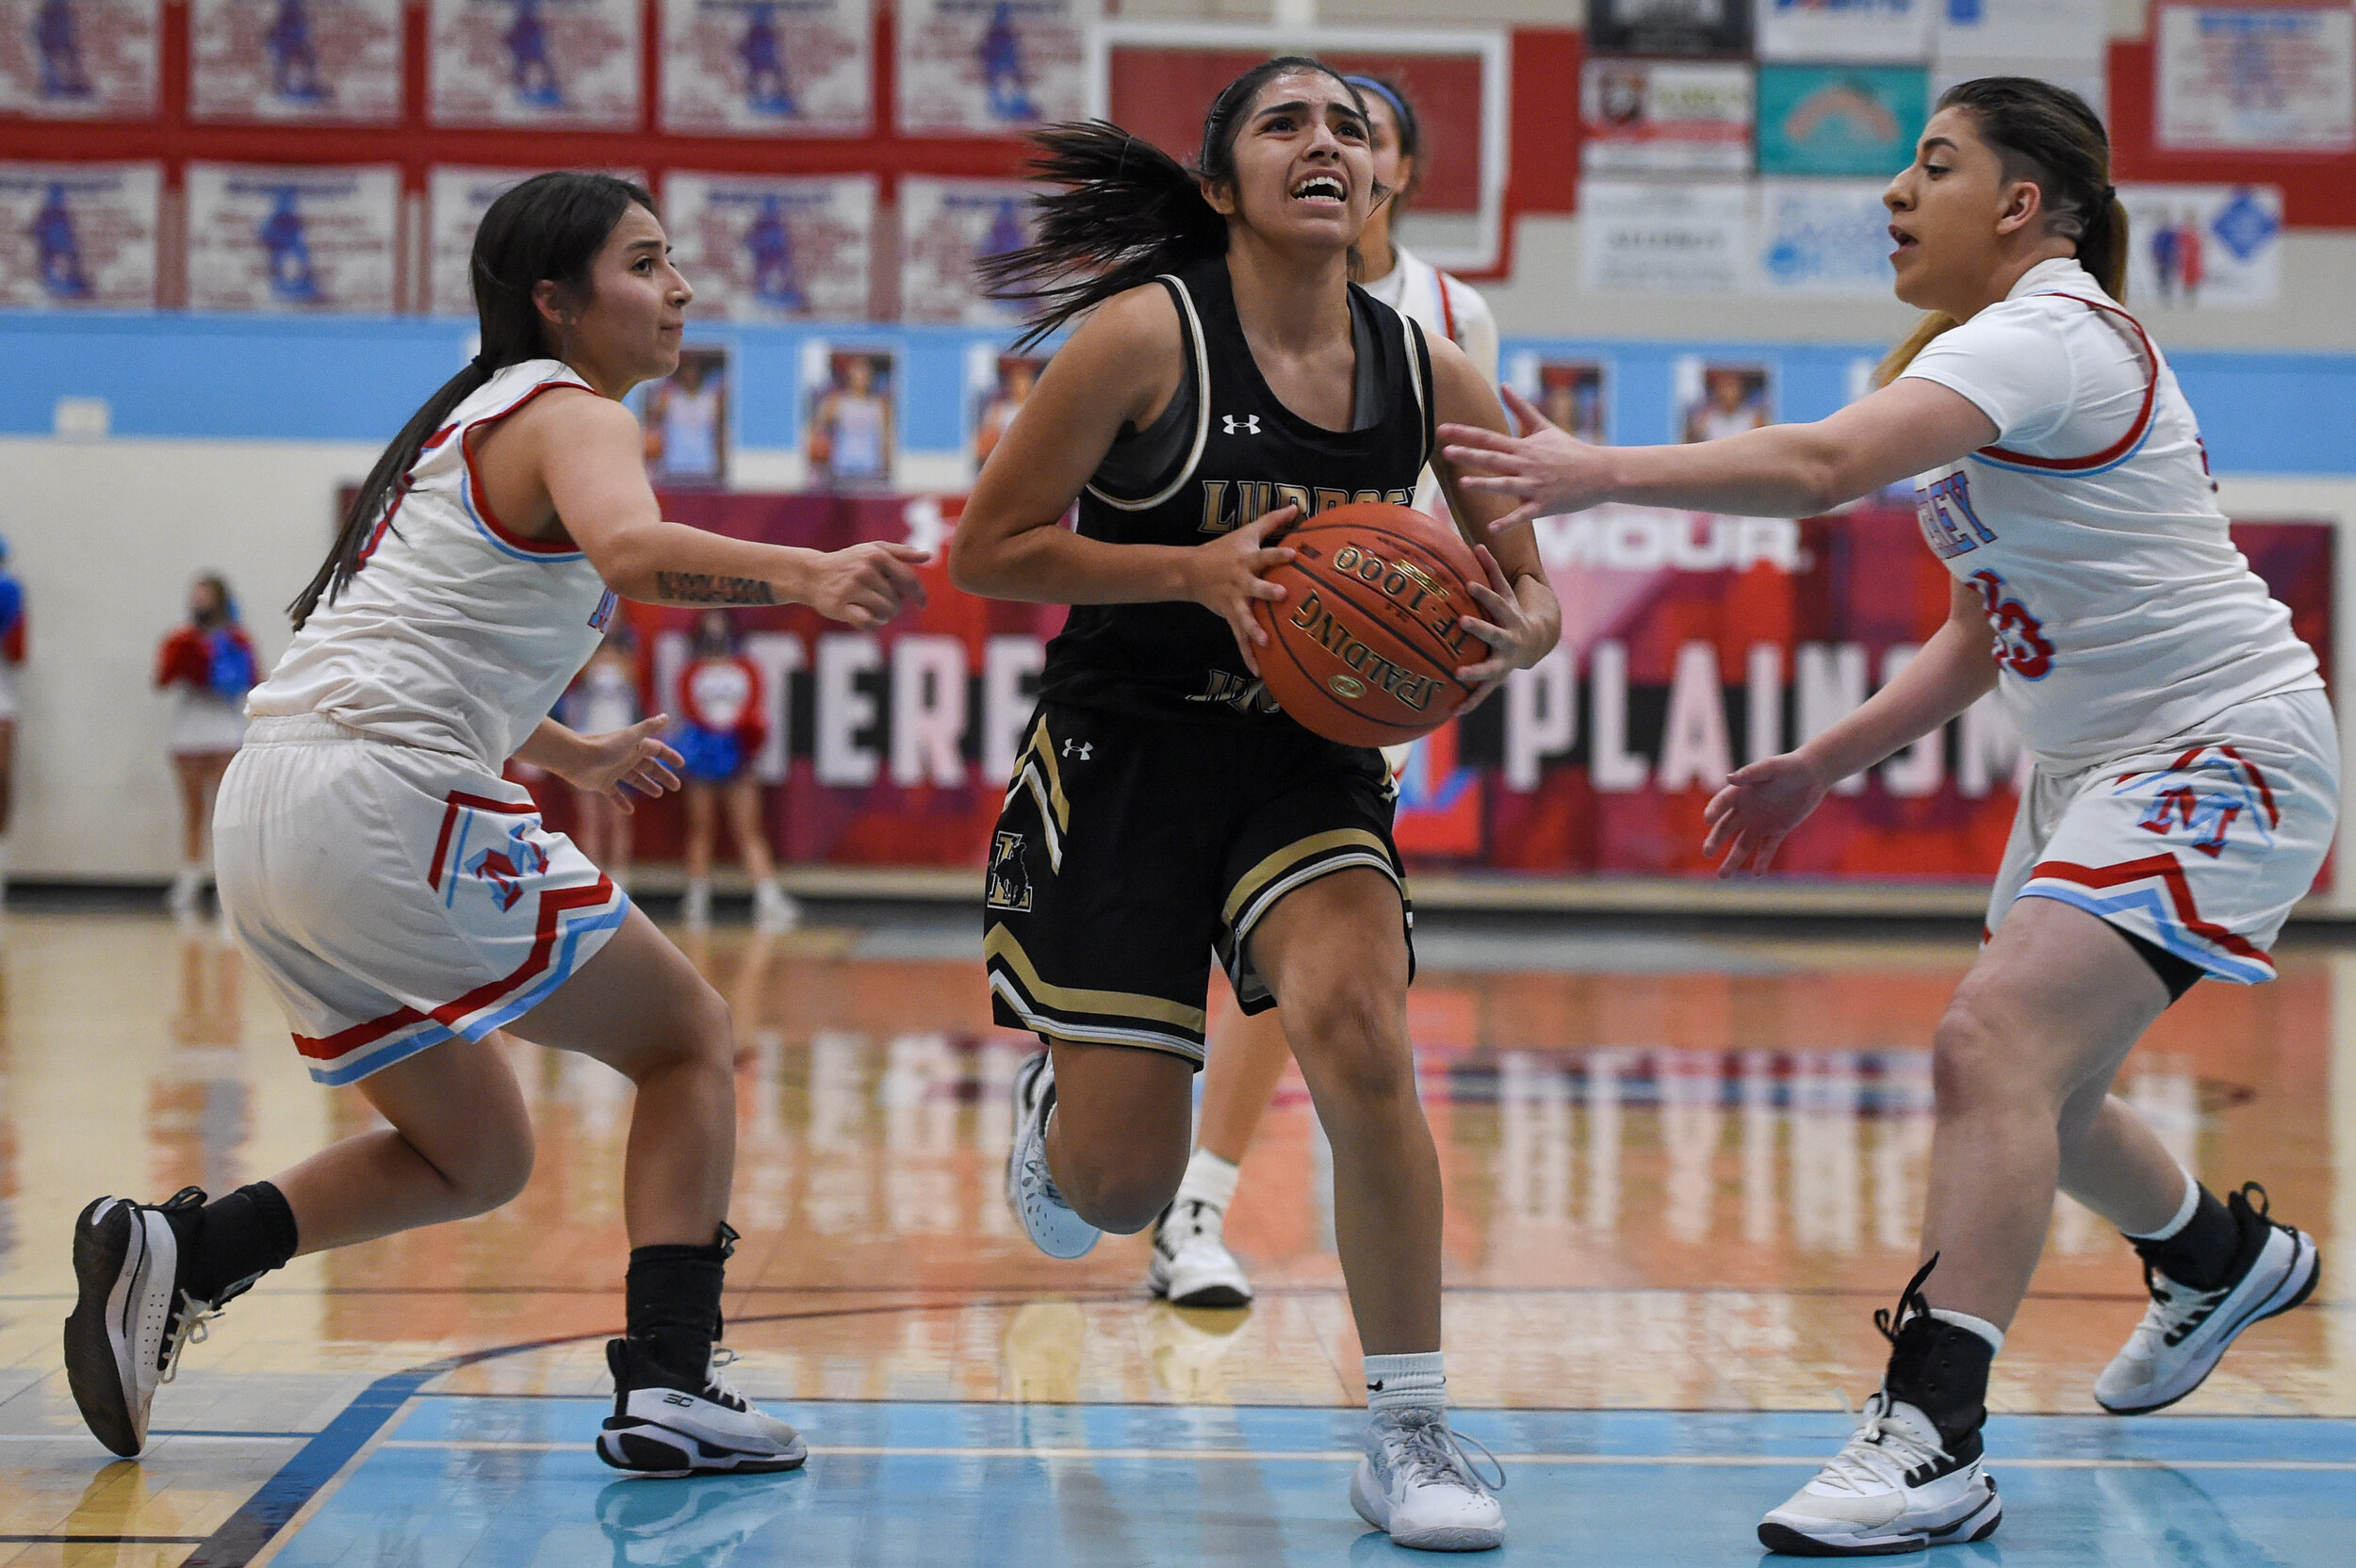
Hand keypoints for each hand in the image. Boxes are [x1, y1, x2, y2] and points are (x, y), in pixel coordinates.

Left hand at [559, 716, 683, 813]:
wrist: (576, 758)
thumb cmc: (604, 746)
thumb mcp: (631, 737)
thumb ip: (649, 727)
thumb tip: (667, 716)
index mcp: (635, 746)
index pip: (657, 750)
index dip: (669, 756)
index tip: (681, 764)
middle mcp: (626, 758)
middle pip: (649, 767)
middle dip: (663, 776)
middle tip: (676, 787)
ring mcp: (614, 771)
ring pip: (635, 779)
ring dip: (647, 786)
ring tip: (658, 794)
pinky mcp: (602, 783)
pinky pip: (615, 794)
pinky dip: (621, 802)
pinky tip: (629, 811)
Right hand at [806, 541, 931, 627]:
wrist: (813, 574)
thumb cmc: (849, 563)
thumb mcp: (873, 550)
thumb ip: (901, 552)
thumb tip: (927, 555)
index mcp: (877, 555)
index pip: (909, 579)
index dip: (920, 594)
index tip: (923, 604)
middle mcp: (864, 570)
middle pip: (897, 600)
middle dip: (894, 605)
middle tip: (880, 601)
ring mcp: (851, 588)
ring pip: (885, 612)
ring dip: (883, 616)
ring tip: (871, 608)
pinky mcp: (839, 606)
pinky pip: (868, 623)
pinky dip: (873, 625)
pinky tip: (867, 619)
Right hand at [1184, 505, 1297, 676]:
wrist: (1189, 572)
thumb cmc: (1223, 550)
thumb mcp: (1246, 533)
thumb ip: (1272, 522)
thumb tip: (1295, 506)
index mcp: (1246, 561)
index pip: (1265, 556)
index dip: (1279, 555)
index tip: (1293, 554)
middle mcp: (1241, 582)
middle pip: (1255, 587)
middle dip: (1267, 592)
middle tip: (1282, 596)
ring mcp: (1234, 602)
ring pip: (1244, 617)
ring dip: (1254, 629)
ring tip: (1266, 642)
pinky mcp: (1230, 617)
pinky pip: (1240, 638)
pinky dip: (1248, 655)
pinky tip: (1259, 671)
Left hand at [1438, 386, 1613, 531]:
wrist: (1600, 472)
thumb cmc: (1570, 450)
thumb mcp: (1544, 426)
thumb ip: (1521, 408)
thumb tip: (1503, 385)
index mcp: (1523, 447)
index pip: (1489, 438)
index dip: (1465, 433)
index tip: (1443, 429)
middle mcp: (1526, 465)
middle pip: (1493, 459)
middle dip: (1470, 455)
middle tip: (1447, 451)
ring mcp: (1535, 485)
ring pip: (1506, 485)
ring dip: (1485, 485)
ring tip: (1463, 484)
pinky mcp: (1545, 505)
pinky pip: (1524, 514)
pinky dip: (1509, 521)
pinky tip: (1491, 527)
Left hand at [1453, 544, 1544, 712]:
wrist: (1537, 643)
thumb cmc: (1514, 613)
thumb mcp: (1508, 592)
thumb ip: (1492, 570)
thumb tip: (1477, 543)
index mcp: (1510, 616)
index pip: (1497, 601)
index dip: (1483, 593)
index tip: (1468, 584)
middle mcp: (1510, 639)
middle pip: (1495, 633)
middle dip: (1480, 627)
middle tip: (1462, 621)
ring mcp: (1505, 660)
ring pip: (1490, 667)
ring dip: (1475, 670)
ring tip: (1457, 673)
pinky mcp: (1498, 678)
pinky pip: (1483, 693)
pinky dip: (1470, 702)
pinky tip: (1453, 712)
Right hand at [1700, 752, 1830, 876]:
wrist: (1812, 775)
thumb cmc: (1789, 767)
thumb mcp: (1771, 768)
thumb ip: (1751, 773)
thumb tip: (1729, 779)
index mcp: (1740, 793)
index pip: (1721, 804)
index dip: (1713, 810)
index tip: (1708, 820)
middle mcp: (1746, 811)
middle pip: (1726, 829)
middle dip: (1715, 840)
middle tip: (1707, 852)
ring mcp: (1760, 823)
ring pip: (1742, 845)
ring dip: (1733, 860)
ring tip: (1723, 875)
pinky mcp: (1777, 831)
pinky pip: (1767, 849)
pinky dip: (1762, 861)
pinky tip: (1757, 874)